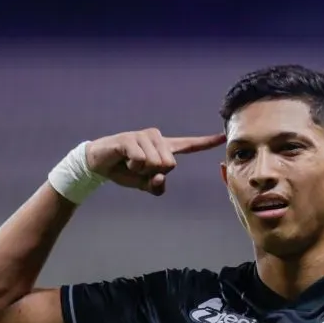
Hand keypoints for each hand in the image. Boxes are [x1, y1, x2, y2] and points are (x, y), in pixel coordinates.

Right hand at [86, 129, 225, 193]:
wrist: (99, 164)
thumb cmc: (125, 171)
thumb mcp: (144, 184)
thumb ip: (157, 186)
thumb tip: (160, 178)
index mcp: (164, 148)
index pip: (189, 145)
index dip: (206, 142)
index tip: (223, 136)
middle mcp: (157, 138)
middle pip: (170, 164)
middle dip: (153, 173)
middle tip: (139, 168)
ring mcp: (144, 136)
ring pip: (156, 162)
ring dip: (141, 170)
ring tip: (130, 163)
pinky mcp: (130, 138)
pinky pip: (141, 159)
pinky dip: (133, 166)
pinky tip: (124, 159)